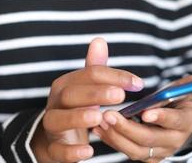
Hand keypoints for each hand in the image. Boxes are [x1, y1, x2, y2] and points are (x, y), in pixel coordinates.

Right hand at [31, 38, 143, 162]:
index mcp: (68, 84)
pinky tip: (88, 151)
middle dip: (96, 93)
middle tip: (120, 95)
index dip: (115, 76)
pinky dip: (71, 151)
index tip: (138, 84)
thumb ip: (95, 68)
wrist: (56, 136)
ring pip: (58, 119)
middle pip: (72, 94)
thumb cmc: (77, 107)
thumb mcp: (86, 87)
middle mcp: (57, 102)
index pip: (90, 74)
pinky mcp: (53, 147)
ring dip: (79, 117)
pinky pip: (57, 149)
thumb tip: (100, 40)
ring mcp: (53, 124)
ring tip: (99, 117)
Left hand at [92, 76, 191, 162]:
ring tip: (100, 122)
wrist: (174, 118)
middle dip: (128, 128)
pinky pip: (128, 152)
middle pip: (151, 139)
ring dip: (116, 137)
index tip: (144, 112)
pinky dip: (113, 141)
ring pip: (136, 150)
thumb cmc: (179, 99)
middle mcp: (174, 140)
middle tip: (108, 115)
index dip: (162, 117)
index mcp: (186, 121)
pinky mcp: (148, 156)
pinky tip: (99, 130)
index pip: (175, 122)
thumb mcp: (187, 89)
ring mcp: (160, 150)